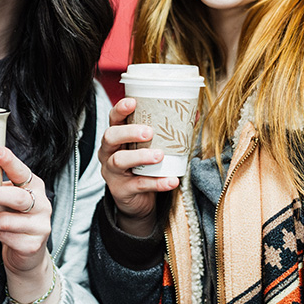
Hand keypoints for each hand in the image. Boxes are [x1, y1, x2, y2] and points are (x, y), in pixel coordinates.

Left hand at [0, 147, 57, 303]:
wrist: (28, 252)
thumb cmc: (13, 218)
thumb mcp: (8, 199)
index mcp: (34, 186)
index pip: (22, 171)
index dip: (9, 161)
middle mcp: (41, 204)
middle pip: (18, 197)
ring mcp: (39, 225)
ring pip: (5, 220)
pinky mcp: (31, 244)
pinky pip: (3, 236)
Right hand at [98, 97, 180, 237]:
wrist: (137, 200)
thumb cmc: (143, 166)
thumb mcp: (151, 147)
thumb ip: (168, 132)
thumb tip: (194, 114)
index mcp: (117, 137)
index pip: (113, 119)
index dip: (120, 109)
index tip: (133, 102)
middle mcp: (109, 152)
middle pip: (110, 136)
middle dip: (129, 132)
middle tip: (149, 132)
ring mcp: (112, 172)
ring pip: (120, 160)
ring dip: (141, 156)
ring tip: (159, 155)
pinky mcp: (121, 190)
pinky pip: (138, 185)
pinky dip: (157, 183)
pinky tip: (171, 181)